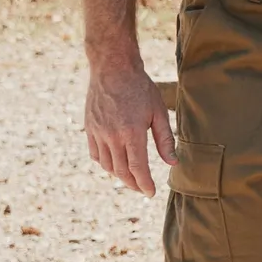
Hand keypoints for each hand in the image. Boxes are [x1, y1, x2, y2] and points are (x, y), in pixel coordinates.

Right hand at [84, 61, 174, 196]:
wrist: (112, 68)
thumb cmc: (140, 88)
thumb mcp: (159, 112)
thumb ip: (165, 139)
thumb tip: (172, 163)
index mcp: (131, 133)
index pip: (138, 168)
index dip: (145, 184)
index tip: (151, 193)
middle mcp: (112, 135)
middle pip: (121, 171)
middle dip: (133, 184)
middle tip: (143, 190)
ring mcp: (98, 132)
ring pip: (106, 165)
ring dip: (119, 176)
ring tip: (131, 179)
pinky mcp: (89, 127)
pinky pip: (95, 154)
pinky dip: (104, 164)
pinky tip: (114, 165)